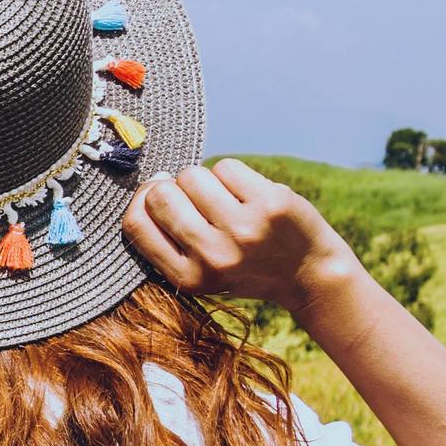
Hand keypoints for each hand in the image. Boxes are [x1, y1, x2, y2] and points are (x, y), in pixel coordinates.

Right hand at [122, 158, 366, 317]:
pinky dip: (233, 175)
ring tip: (224, 198)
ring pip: (193, 176)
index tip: (156, 197)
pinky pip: (227, 167)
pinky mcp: (270, 204)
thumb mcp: (202, 272)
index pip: (136, 224)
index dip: (141, 201)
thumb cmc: (246, 267)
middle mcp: (213, 256)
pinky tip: (247, 194)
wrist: (309, 274)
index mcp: (187, 278)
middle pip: (161, 195)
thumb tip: (153, 182)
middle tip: (195, 198)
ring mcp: (243, 229)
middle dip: (172, 187)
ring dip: (204, 179)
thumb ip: (170, 239)